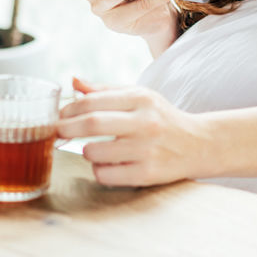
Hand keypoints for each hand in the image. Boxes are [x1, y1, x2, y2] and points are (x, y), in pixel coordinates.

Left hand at [58, 77, 213, 186]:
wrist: (199, 144)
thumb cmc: (162, 118)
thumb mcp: (139, 96)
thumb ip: (105, 90)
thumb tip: (73, 81)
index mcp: (140, 98)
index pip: (93, 100)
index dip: (69, 108)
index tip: (59, 115)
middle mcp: (145, 122)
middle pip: (92, 124)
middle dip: (66, 128)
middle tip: (57, 132)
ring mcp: (147, 150)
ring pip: (95, 152)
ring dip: (85, 151)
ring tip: (92, 149)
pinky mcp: (147, 174)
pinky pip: (106, 174)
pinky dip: (99, 170)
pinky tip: (109, 163)